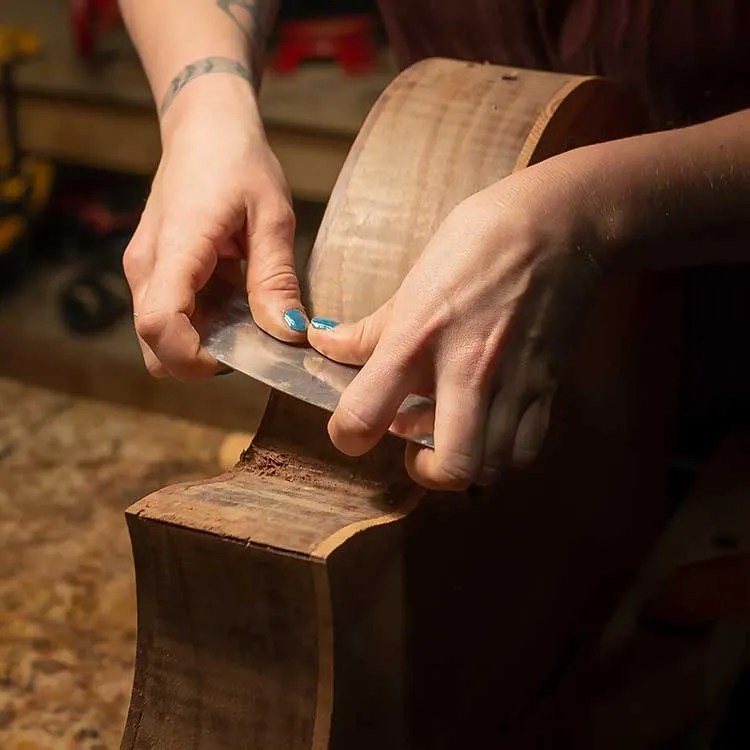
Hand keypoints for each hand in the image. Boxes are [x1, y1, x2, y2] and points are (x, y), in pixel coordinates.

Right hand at [124, 80, 305, 378]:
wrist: (204, 125)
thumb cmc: (238, 161)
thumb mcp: (271, 216)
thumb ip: (275, 278)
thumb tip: (287, 333)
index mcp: (175, 249)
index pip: (159, 326)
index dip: (194, 359)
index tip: (239, 356)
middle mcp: (146, 266)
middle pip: (154, 346)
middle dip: (201, 360)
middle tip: (251, 341)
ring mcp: (144, 270)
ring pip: (159, 337)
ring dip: (203, 342)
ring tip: (247, 314)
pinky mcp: (155, 270)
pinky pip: (170, 315)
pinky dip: (201, 324)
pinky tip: (235, 300)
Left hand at [308, 157, 605, 489]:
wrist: (562, 223)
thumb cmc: (480, 240)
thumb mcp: (414, 278)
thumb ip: (369, 328)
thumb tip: (325, 344)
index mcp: (419, 337)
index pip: (365, 414)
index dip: (347, 436)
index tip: (353, 430)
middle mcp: (468, 369)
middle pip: (451, 467)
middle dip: (425, 472)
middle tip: (415, 448)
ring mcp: (513, 383)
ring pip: (493, 467)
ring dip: (466, 462)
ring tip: (452, 431)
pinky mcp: (547, 387)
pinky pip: (527, 448)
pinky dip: (502, 453)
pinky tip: (487, 424)